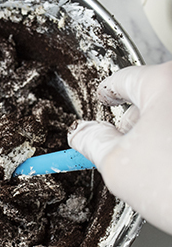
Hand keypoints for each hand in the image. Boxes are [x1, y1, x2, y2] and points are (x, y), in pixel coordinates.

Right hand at [68, 61, 171, 233]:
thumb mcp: (117, 165)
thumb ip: (93, 142)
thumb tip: (82, 133)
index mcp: (165, 83)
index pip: (123, 79)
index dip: (107, 93)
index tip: (105, 97)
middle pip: (152, 96)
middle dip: (135, 121)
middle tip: (125, 148)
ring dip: (160, 134)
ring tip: (156, 167)